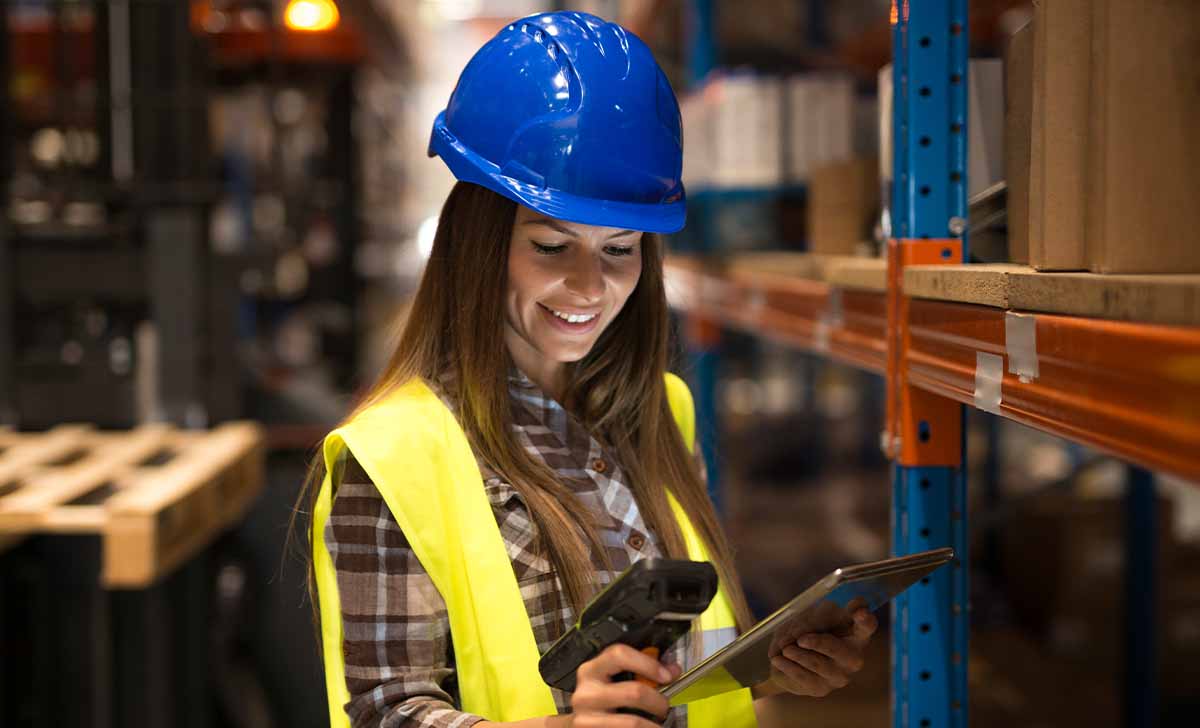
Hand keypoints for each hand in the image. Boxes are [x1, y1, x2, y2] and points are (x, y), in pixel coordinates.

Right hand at [567, 644, 682, 727]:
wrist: (582, 725)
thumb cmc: (602, 700)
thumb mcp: (614, 680)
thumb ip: (639, 670)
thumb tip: (672, 670)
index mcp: (591, 670)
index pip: (620, 655)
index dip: (648, 664)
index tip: (668, 675)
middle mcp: (586, 693)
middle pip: (633, 692)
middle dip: (658, 701)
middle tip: (666, 707)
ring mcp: (586, 718)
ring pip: (632, 722)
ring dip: (653, 725)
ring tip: (659, 724)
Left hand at [768, 608, 876, 697]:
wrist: (787, 657)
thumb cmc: (806, 631)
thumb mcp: (810, 616)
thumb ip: (811, 620)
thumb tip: (801, 635)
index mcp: (855, 633)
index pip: (867, 625)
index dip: (865, 619)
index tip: (860, 612)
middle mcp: (853, 657)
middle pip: (839, 649)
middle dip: (819, 643)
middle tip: (801, 639)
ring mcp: (839, 676)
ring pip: (817, 664)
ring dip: (798, 654)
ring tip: (786, 648)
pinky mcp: (821, 689)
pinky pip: (803, 676)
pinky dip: (788, 666)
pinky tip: (778, 659)